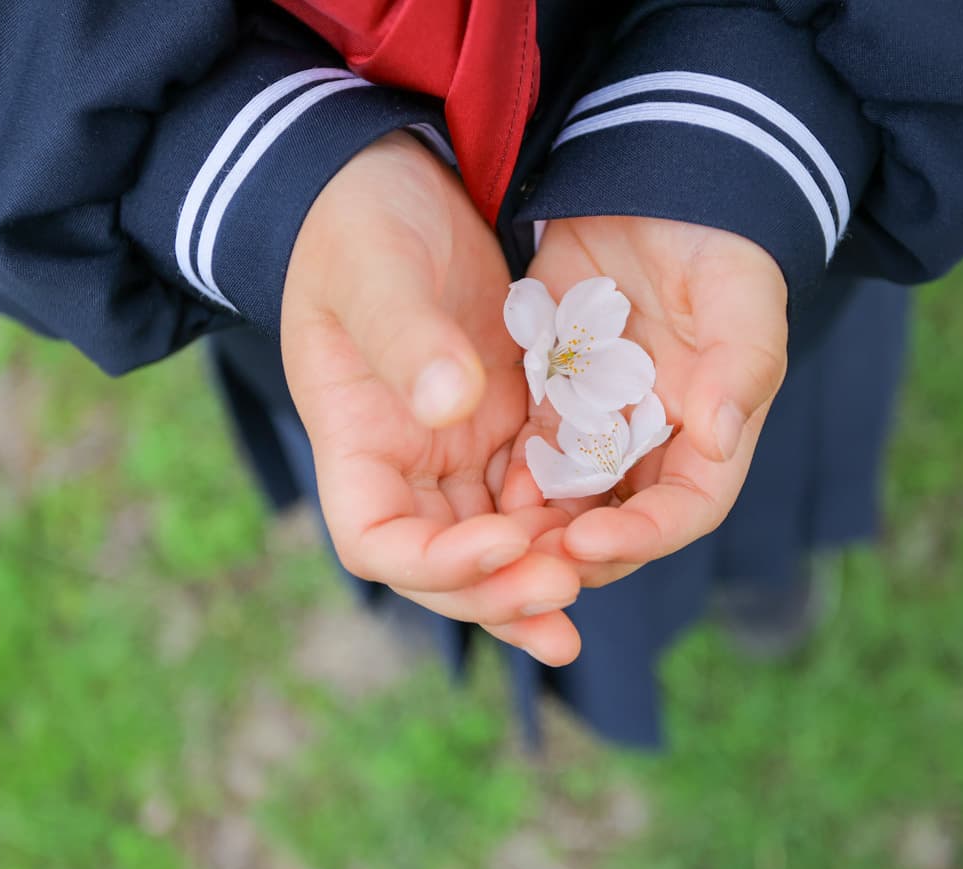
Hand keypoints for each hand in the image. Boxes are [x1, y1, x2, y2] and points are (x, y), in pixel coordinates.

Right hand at [281, 132, 580, 664]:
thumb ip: (407, 340)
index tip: (502, 538)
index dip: (436, 561)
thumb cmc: (358, 222)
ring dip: (539, 570)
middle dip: (499, 589)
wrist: (388, 181)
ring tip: (589, 587)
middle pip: (443, 563)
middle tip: (562, 594)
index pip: (378, 541)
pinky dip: (564, 518)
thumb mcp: (372, 272)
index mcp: (354, 440)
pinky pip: (534, 489)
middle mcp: (404, 462)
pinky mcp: (501, 421)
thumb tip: (450, 411)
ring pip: (495, 538)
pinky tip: (607, 531)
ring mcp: (454, 447)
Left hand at [501, 215, 788, 585]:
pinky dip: (510, 474)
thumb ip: (742, 365)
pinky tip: (477, 487)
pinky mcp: (552, 392)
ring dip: (536, 525)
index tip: (589, 543)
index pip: (686, 508)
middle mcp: (655, 440)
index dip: (642, 536)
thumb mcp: (741, 295)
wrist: (656, 183)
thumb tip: (720, 439)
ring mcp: (600, 419)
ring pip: (568, 496)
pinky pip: (528, 448)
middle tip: (525, 564)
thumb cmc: (716, 240)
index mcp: (712, 430)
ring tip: (491, 542)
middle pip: (620, 519)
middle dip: (578, 550)